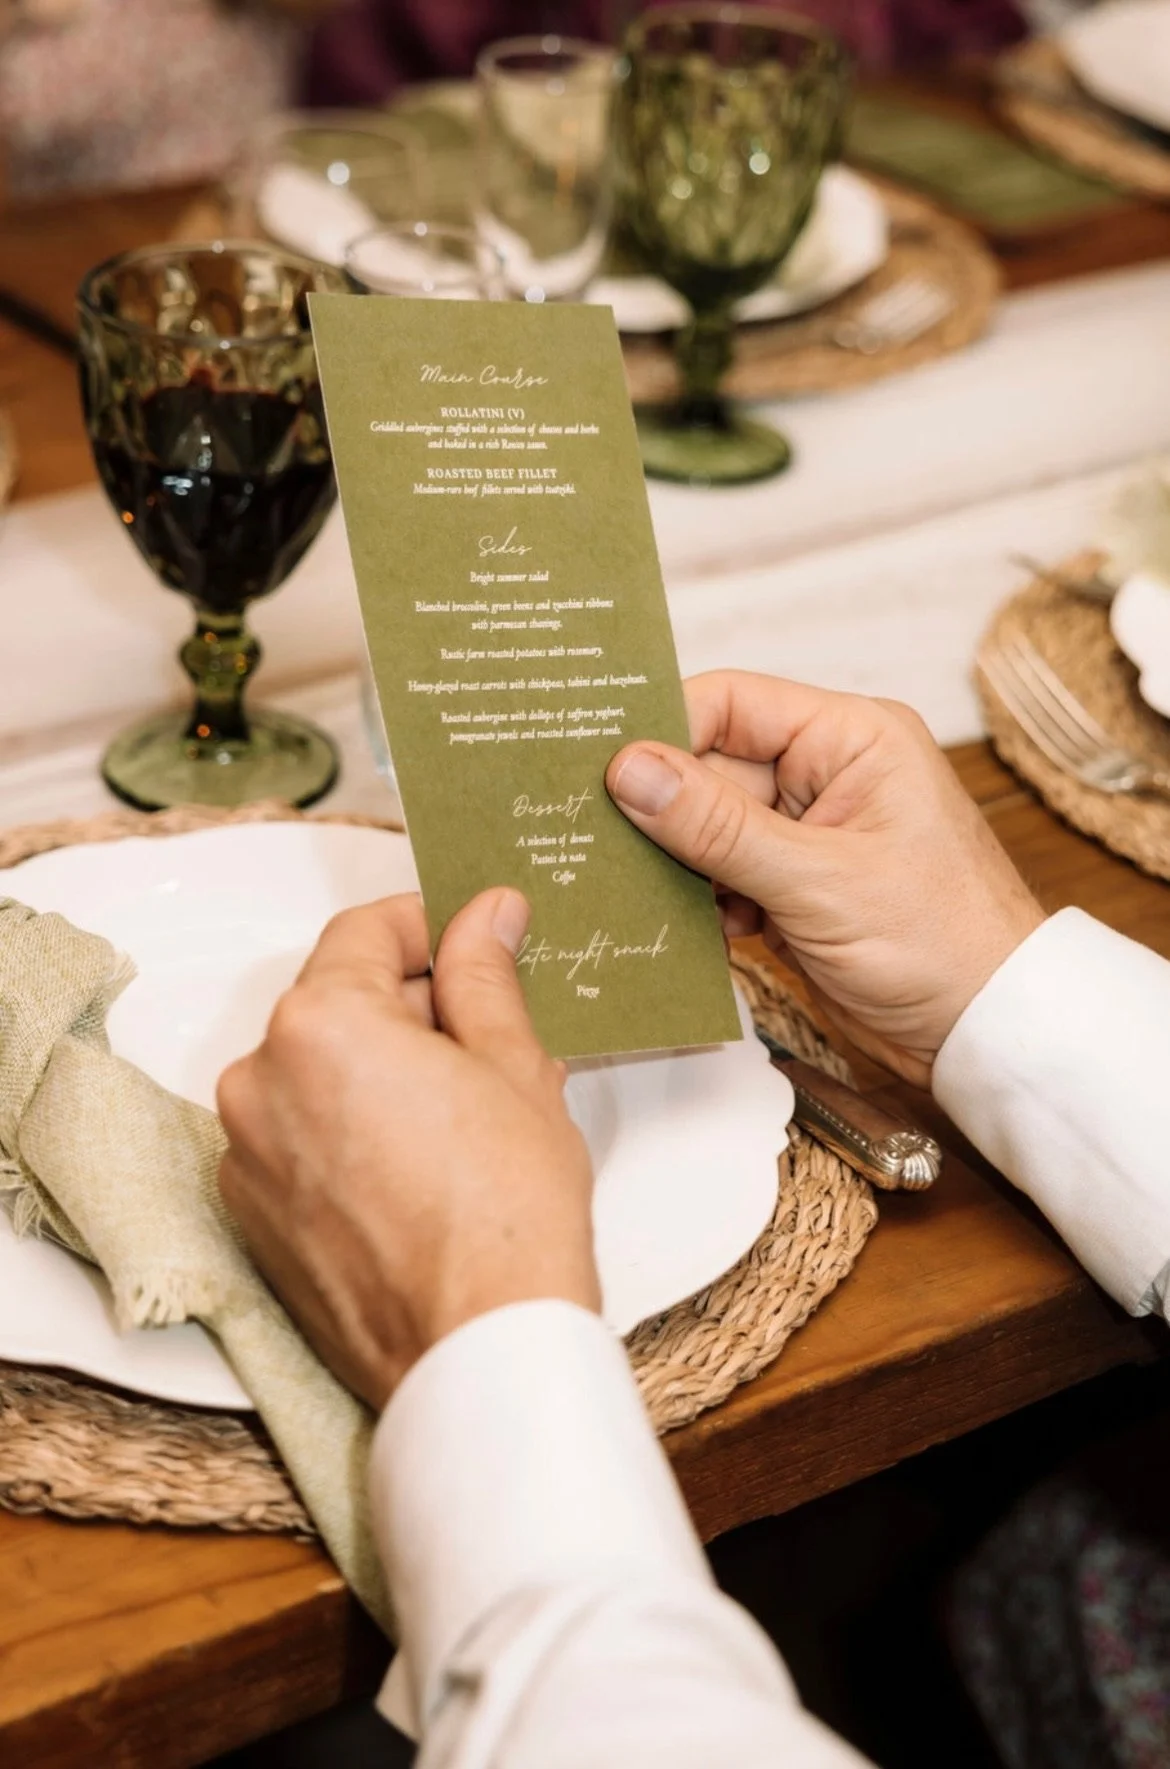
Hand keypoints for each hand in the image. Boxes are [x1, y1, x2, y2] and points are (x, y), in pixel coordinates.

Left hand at [217, 889, 598, 1411]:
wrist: (477, 1351)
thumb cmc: (506, 1217)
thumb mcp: (514, 1066)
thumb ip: (484, 975)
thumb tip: (484, 914)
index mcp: (319, 1024)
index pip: (367, 932)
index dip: (431, 926)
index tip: (475, 937)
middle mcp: (259, 1081)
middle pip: (337, 1004)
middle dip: (411, 1008)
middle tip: (492, 1036)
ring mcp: (247, 1154)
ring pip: (318, 1074)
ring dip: (382, 1072)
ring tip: (466, 1111)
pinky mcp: (252, 1216)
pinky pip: (300, 1139)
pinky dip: (350, 1133)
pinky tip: (422, 1164)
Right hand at [607, 672, 1044, 1088]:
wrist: (986, 1030)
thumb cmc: (942, 942)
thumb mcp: (819, 880)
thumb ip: (718, 826)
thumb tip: (631, 771)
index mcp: (850, 737)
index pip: (730, 703)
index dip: (663, 731)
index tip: (603, 771)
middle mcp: (825, 773)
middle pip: (709, 766)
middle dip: (663, 810)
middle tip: (599, 840)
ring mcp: (808, 832)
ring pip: (707, 826)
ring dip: (680, 864)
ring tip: (649, 894)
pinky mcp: (795, 886)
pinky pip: (723, 874)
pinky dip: (703, 901)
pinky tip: (699, 930)